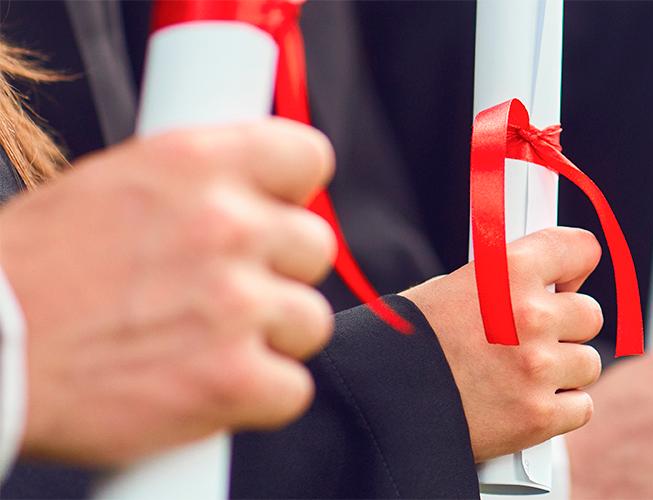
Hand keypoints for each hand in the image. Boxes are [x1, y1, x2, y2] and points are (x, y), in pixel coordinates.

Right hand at [2, 120, 336, 465]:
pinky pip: (292, 390)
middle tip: (213, 293)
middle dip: (274, 274)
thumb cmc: (23, 277)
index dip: (290, 193)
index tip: (272, 212)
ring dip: (266, 338)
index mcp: (192, 162)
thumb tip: (244, 198)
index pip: (306, 157)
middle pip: (315, 248)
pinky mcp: (234, 381)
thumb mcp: (104, 188)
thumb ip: (187, 191)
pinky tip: (200, 389)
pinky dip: (254, 399)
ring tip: (196, 344)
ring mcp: (235, 306)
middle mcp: (224, 225)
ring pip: (309, 321)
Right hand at [400, 227, 603, 461]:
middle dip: (565, 328)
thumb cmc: (410, 343)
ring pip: (588, 363)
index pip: (581, 250)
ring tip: (520, 376)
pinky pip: (581, 407)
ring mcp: (538, 367)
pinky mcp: (539, 415)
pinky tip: (524, 404)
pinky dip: (558, 411)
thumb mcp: (454, 286)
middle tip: (530, 340)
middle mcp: (530, 315)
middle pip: (590, 315)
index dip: (575, 267)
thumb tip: (557, 280)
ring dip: (563, 372)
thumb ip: (509, 279)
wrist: (378, 402)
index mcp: (510, 270)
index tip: (569, 279)